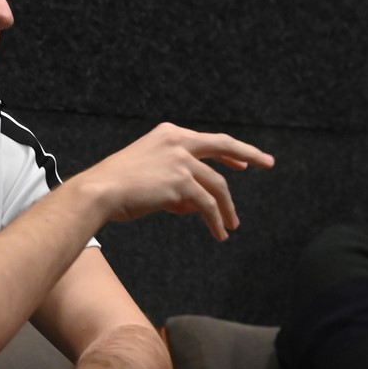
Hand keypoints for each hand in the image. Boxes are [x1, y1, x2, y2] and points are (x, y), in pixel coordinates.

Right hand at [72, 123, 273, 240]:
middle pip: (224, 146)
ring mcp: (181, 161)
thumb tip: (195, 207)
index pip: (208, 141)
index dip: (229, 151)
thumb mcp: (149, 178)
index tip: (244, 162)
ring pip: (217, 186)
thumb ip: (176, 187)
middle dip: (250, 154)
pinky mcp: (181, 183)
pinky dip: (216, 220)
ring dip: (227, 209)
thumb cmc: (117, 187)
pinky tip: (219, 233)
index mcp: (169, 135)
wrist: (99, 192)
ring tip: (231, 226)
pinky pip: (207, 205)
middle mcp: (178, 142)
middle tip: (268, 163)